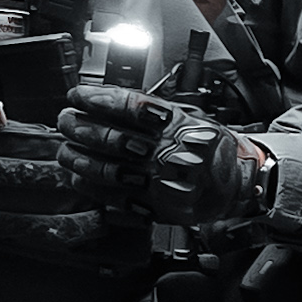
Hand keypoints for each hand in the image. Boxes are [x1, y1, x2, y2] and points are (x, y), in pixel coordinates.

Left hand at [56, 85, 267, 229]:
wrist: (237, 182)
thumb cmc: (210, 146)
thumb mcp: (188, 116)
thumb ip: (151, 110)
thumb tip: (104, 100)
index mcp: (177, 125)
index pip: (129, 106)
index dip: (98, 99)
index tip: (77, 96)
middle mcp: (167, 152)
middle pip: (112, 137)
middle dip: (80, 128)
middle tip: (64, 120)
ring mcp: (159, 181)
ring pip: (107, 169)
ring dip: (78, 159)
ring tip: (65, 150)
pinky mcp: (155, 206)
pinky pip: (114, 196)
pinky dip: (91, 186)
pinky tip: (78, 177)